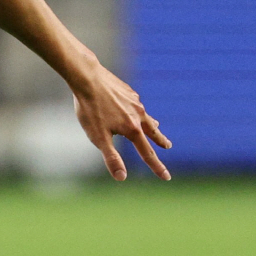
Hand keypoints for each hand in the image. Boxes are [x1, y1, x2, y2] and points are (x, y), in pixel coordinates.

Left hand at [71, 62, 170, 180]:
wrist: (87, 78)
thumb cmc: (90, 109)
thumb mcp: (98, 137)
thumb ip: (111, 157)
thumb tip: (122, 177)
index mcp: (133, 129)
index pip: (148, 154)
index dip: (157, 168)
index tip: (167, 177)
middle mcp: (138, 114)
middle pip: (153, 132)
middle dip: (160, 141)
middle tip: (168, 146)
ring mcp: (135, 101)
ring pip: (146, 116)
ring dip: (151, 124)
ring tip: (156, 125)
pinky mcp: (128, 91)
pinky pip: (136, 104)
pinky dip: (138, 111)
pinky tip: (131, 107)